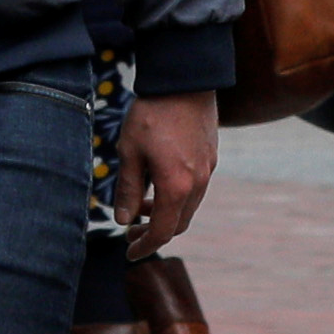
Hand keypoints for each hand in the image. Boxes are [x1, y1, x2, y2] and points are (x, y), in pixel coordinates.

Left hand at [117, 92, 217, 251]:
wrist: (184, 80)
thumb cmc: (152, 114)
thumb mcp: (130, 152)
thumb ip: (127, 189)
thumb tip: (122, 220)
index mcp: (176, 187)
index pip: (162, 232)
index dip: (144, 246)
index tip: (129, 253)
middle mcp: (198, 184)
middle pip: (179, 224)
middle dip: (154, 232)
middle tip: (130, 231)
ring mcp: (208, 170)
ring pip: (188, 206)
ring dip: (166, 213)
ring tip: (141, 204)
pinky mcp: (211, 156)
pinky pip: (195, 188)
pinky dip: (177, 196)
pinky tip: (158, 182)